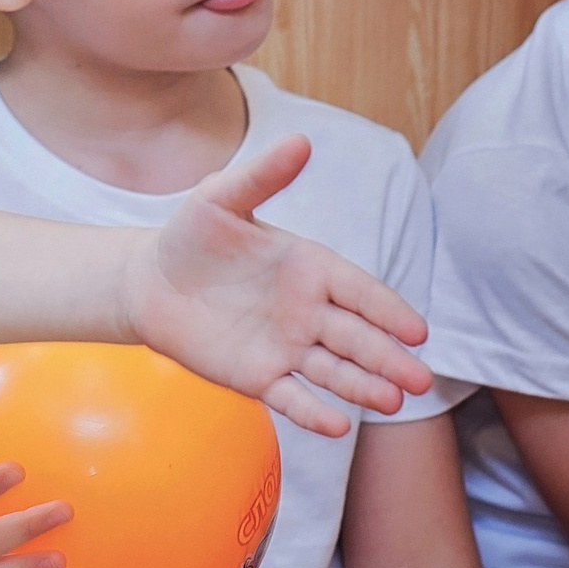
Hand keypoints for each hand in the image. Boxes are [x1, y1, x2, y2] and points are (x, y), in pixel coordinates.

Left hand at [128, 135, 430, 435]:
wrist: (148, 281)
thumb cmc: (191, 236)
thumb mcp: (220, 200)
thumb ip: (261, 177)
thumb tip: (301, 141)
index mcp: (310, 269)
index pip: (360, 292)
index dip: (389, 311)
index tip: (418, 331)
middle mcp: (308, 312)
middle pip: (358, 338)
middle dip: (389, 358)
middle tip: (420, 379)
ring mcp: (287, 347)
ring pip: (334, 370)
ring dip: (364, 387)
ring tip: (392, 402)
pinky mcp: (259, 376)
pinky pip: (291, 397)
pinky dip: (313, 411)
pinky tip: (337, 426)